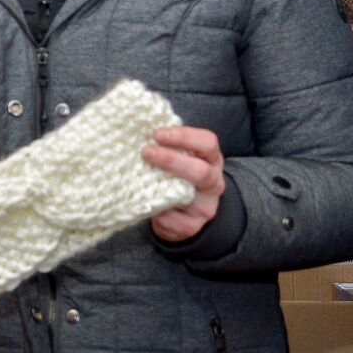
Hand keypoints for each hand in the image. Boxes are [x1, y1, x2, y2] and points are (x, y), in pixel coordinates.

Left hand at [143, 125, 225, 241]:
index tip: (157, 134)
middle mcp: (213, 183)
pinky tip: (141, 200)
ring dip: (159, 185)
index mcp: (211, 159)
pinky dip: (153, 208)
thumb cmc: (178, 175)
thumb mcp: (181, 156)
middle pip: (200, 172)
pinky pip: (171, 218)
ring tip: (139, 176)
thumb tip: (140, 126)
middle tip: (145, 152)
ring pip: (186, 197)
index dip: (183, 136)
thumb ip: (168, 144)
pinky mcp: (191, 226)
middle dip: (170, 161)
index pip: (208, 143)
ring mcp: (204, 207)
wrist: (186, 213)